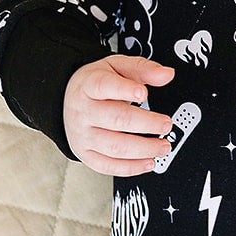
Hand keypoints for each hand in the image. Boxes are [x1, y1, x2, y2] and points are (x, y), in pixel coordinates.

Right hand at [63, 55, 174, 174]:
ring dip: (143, 149)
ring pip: (114, 147)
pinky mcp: (86, 154)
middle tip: (166, 124)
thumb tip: (166, 74)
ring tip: (163, 146)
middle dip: (146, 124)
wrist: (68, 100)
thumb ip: (142, 69)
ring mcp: (84, 135)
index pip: (104, 86)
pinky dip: (131, 168)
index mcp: (90, 85)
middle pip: (116, 119)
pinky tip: (148, 162)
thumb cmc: (95, 84)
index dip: (124, 90)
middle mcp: (84, 112)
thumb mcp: (116, 67)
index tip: (144, 93)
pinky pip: (108, 166)